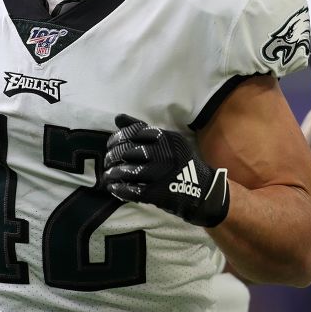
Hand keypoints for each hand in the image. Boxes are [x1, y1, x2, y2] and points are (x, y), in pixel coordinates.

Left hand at [101, 114, 229, 226]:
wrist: (203, 191)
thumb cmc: (181, 163)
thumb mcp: (168, 142)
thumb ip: (143, 129)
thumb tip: (118, 118)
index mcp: (167, 138)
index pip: (135, 133)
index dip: (117, 138)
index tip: (110, 144)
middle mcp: (165, 154)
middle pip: (129, 151)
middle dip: (112, 156)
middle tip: (107, 160)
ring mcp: (161, 174)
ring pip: (128, 171)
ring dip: (113, 173)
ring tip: (108, 174)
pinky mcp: (158, 193)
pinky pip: (133, 190)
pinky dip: (120, 190)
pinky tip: (113, 188)